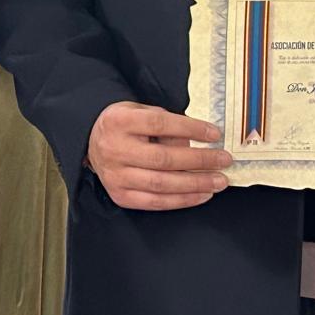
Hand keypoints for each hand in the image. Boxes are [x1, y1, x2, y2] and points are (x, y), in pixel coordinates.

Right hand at [85, 101, 229, 210]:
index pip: (159, 124)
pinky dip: (182, 200)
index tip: (214, 134)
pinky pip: (156, 202)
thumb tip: (197, 142)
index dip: (190, 129)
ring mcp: (116, 176)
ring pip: (162, 184)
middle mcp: (115, 149)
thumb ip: (164, 122)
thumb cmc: (123, 125)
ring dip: (196, 184)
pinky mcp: (120, 196)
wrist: (91, 142)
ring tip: (219, 181)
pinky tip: (202, 195)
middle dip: (199, 161)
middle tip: (224, 160)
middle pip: (163, 158)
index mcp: (119, 121)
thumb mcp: (139, 111)